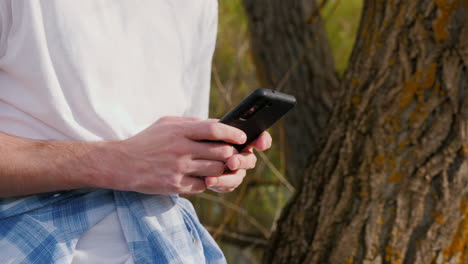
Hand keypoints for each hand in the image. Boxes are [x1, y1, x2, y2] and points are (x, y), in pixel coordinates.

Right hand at [99, 116, 246, 193]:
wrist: (122, 163)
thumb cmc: (148, 141)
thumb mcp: (167, 124)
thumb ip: (192, 123)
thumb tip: (218, 125)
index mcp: (180, 130)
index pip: (215, 129)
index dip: (233, 134)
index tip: (242, 137)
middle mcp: (181, 149)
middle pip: (221, 152)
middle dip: (233, 154)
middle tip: (237, 155)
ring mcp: (179, 168)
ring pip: (215, 170)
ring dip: (223, 169)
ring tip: (223, 166)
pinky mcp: (175, 185)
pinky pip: (203, 185)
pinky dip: (208, 181)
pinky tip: (205, 177)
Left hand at [204, 131, 271, 192]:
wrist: (194, 153)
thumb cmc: (204, 138)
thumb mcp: (210, 129)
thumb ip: (219, 128)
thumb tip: (225, 128)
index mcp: (243, 140)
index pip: (260, 139)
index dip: (263, 141)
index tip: (261, 144)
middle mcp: (243, 156)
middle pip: (250, 160)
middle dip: (242, 161)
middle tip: (232, 162)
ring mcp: (237, 171)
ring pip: (238, 176)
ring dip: (226, 177)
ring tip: (212, 177)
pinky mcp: (228, 183)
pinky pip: (228, 186)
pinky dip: (218, 183)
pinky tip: (208, 180)